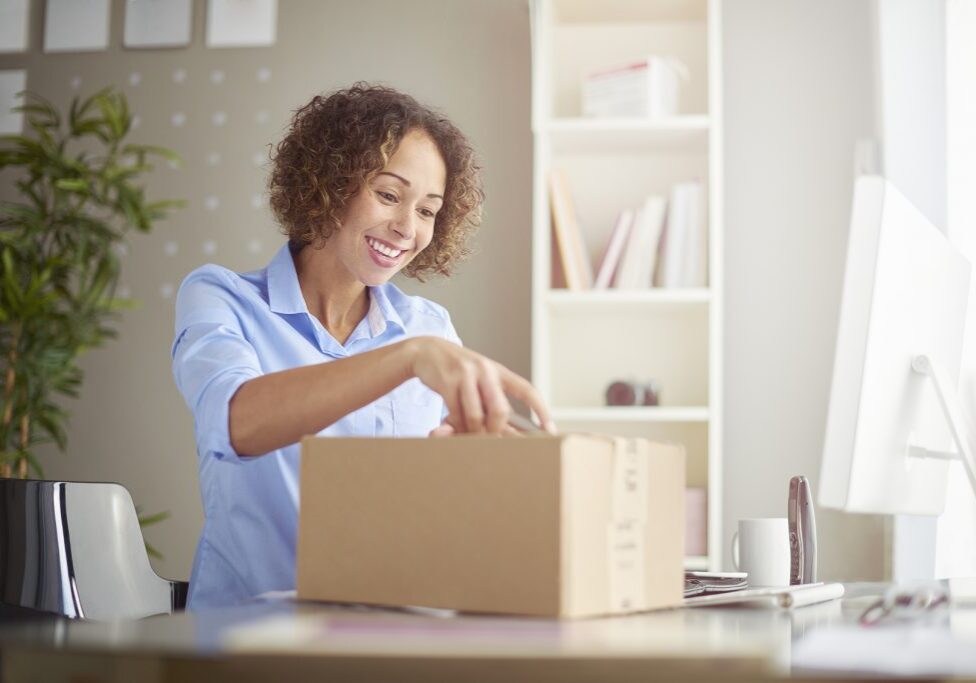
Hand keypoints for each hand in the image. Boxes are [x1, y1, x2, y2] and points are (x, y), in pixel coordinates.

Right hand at [407, 337, 554, 434]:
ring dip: (472, 431)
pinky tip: (452, 425)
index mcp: (498, 371)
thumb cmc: (458, 371)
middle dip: (496, 431)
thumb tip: (510, 430)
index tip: (549, 430)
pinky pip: (457, 413)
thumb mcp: (480, 376)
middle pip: (500, 410)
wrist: (427, 350)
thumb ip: (492, 397)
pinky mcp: (448, 382)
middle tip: (491, 440)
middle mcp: (485, 370)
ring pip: (476, 416)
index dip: (540, 410)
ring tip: (467, 434)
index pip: (526, 390)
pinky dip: (456, 425)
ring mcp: (466, 375)